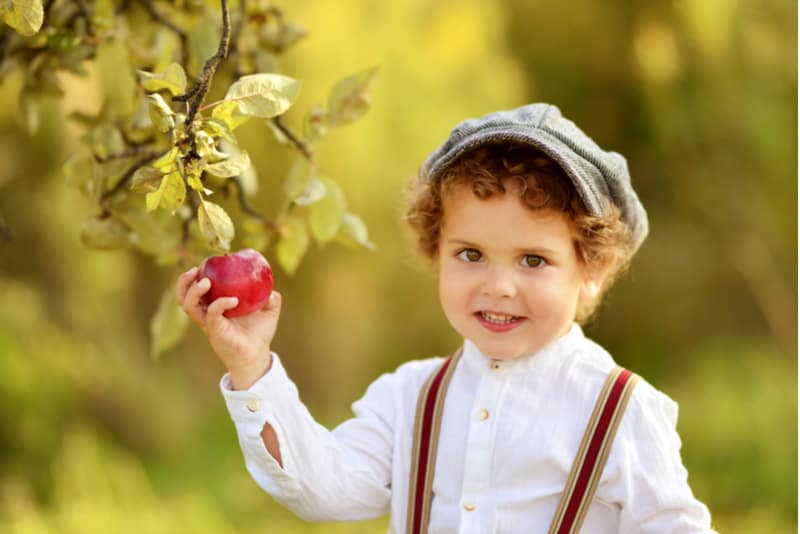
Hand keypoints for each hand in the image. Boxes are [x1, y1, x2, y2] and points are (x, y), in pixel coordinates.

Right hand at [176, 266, 281, 389]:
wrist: (258, 355)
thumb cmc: (259, 333)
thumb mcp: (268, 311)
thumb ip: (271, 297)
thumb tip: (271, 290)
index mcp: (214, 306)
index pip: (195, 289)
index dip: (194, 276)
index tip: (205, 263)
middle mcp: (207, 314)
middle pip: (183, 297)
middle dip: (184, 282)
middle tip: (195, 270)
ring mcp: (209, 324)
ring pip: (188, 306)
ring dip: (193, 292)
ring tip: (205, 282)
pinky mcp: (215, 332)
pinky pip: (212, 315)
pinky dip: (220, 304)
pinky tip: (233, 300)